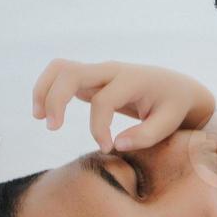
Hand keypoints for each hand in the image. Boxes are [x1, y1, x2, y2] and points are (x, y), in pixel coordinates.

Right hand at [32, 59, 215, 153]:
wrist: (176, 87)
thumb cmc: (173, 107)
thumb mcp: (168, 123)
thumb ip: (146, 136)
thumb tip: (116, 145)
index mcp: (132, 80)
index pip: (104, 101)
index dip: (99, 128)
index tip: (106, 148)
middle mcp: (111, 70)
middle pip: (71, 73)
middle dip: (56, 99)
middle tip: (52, 127)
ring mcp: (98, 71)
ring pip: (60, 68)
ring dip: (44, 90)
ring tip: (40, 118)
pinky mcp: (90, 78)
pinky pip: (61, 74)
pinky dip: (47, 89)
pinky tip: (44, 113)